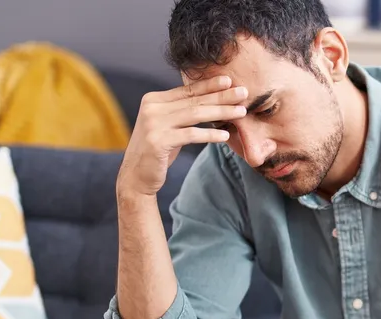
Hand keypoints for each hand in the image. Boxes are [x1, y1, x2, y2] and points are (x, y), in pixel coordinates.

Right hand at [117, 76, 246, 197]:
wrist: (136, 175)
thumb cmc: (158, 150)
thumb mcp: (168, 126)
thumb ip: (181, 111)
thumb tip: (211, 100)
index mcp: (154, 100)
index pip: (187, 90)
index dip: (209, 85)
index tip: (229, 80)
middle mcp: (152, 108)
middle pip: (194, 100)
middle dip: (221, 96)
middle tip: (244, 92)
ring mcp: (154, 124)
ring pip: (195, 114)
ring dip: (221, 112)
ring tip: (241, 112)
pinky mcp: (158, 141)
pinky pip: (191, 135)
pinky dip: (210, 134)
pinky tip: (225, 135)